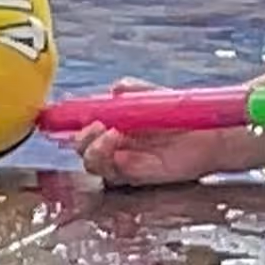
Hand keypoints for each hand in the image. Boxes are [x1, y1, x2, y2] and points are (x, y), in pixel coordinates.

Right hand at [74, 77, 250, 188]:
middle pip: (81, 149)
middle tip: (95, 126)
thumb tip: (115, 88)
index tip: (57, 115)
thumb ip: (133, 91)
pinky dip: (110, 160)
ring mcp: (124, 162)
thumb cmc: (179, 115)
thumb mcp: (152, 97)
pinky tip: (118, 146)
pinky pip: (114, 174)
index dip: (67, 122)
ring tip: (110, 133)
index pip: (82, 126)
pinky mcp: (137, 176)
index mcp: (112, 125)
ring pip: (92, 164)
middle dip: (80, 138)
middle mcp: (114, 146)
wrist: (207, 133)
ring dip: (94, 149)